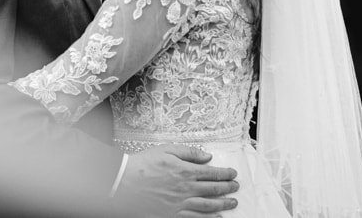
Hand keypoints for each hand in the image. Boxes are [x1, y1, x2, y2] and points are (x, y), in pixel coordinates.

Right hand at [113, 145, 238, 217]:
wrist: (125, 183)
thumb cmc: (143, 165)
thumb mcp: (166, 150)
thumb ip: (189, 152)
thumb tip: (207, 156)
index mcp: (185, 171)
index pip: (212, 173)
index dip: (225, 174)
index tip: (233, 174)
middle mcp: (186, 188)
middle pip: (213, 189)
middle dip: (228, 188)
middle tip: (236, 187)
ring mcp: (181, 203)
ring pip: (208, 205)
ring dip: (223, 204)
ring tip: (232, 203)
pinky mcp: (173, 215)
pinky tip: (217, 217)